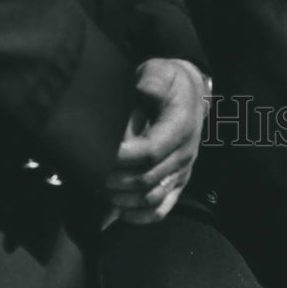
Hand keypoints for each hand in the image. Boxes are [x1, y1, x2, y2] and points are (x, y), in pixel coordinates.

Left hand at [105, 58, 207, 224]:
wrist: (190, 93)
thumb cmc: (168, 82)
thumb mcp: (160, 71)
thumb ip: (152, 81)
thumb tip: (142, 89)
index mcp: (180, 126)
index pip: (152, 150)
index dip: (126, 157)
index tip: (105, 155)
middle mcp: (185, 152)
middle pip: (149, 177)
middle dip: (119, 180)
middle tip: (95, 176)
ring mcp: (182, 169)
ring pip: (154, 197)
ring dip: (126, 200)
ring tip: (103, 193)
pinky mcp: (178, 180)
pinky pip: (163, 207)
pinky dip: (141, 216)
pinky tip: (120, 214)